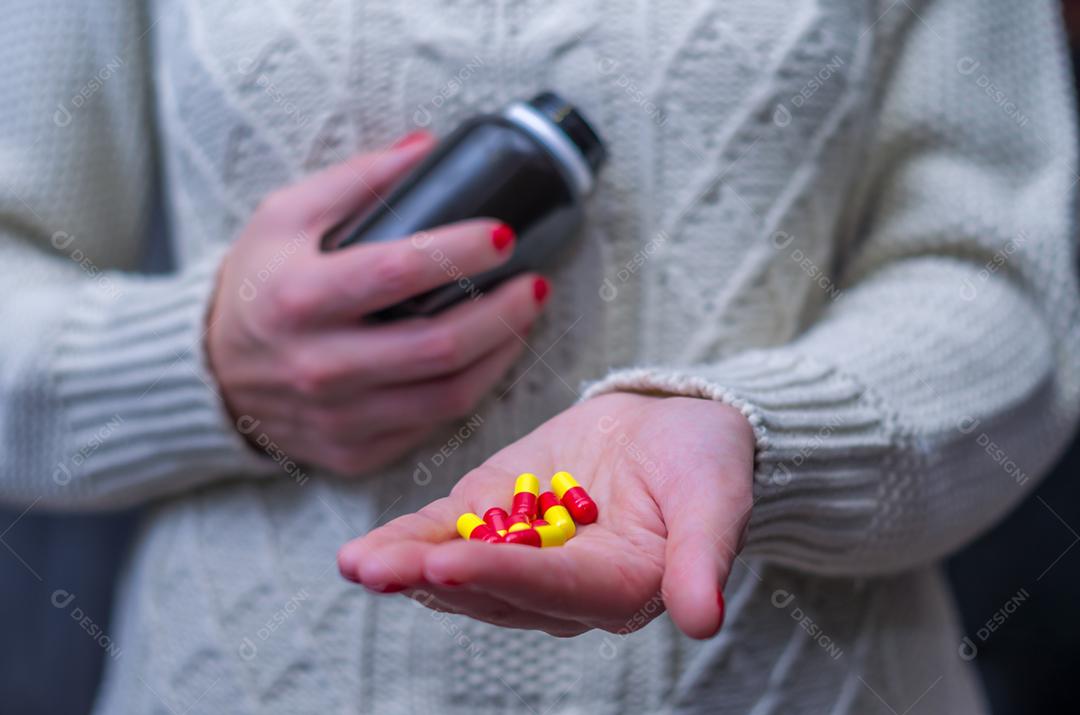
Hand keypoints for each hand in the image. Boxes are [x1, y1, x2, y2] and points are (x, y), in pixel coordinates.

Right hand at [206, 132, 548, 474]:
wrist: (212, 373)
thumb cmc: (258, 285)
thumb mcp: (284, 216)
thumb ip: (355, 180)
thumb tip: (426, 147)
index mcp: (297, 299)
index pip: (396, 274)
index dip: (460, 252)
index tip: (503, 235)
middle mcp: (318, 366)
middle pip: (438, 346)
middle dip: (503, 312)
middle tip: (536, 284)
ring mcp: (338, 418)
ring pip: (447, 395)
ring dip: (501, 353)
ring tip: (525, 317)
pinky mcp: (354, 451)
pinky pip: (431, 425)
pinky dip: (471, 388)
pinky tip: (488, 355)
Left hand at [337, 393, 755, 638]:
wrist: (674, 426)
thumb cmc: (704, 463)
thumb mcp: (715, 498)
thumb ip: (703, 556)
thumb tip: (703, 620)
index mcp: (617, 589)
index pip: (556, 588)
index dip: (503, 576)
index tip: (449, 565)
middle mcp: (562, 586)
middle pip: (492, 589)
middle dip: (434, 577)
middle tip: (377, 570)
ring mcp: (521, 553)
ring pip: (458, 569)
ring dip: (407, 568)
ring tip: (358, 564)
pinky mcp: (494, 516)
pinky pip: (447, 532)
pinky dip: (406, 540)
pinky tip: (362, 551)